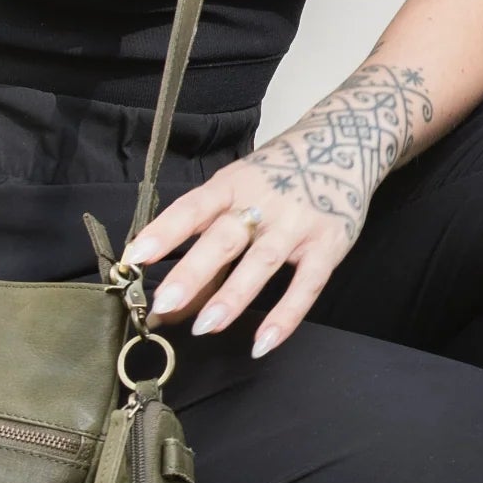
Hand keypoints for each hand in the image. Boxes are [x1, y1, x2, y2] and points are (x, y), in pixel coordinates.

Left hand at [127, 136, 367, 357]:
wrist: (346, 139)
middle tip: (164, 302)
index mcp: (232, 184)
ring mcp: (298, 223)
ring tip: (205, 326)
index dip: (164, 231)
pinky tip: (262, 343)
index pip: (193, 208)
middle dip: (193, 271)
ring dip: (233, 295)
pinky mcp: (329, 245)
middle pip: (224, 237)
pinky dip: (285, 316)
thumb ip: (208, 243)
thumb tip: (170, 304)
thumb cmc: (278, 174)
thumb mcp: (240, 191)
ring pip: (262, 262)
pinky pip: (306, 286)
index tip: (135, 257)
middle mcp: (263, 201)